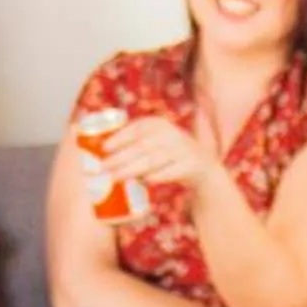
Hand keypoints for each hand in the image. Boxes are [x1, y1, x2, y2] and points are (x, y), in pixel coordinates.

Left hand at [101, 115, 219, 189]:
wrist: (203, 167)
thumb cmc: (169, 156)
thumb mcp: (153, 142)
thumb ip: (133, 145)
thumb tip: (103, 156)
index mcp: (159, 124)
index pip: (137, 128)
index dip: (120, 137)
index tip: (104, 148)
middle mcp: (172, 134)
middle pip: (142, 146)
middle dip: (121, 157)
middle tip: (103, 168)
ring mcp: (184, 149)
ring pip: (155, 159)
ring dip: (133, 169)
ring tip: (116, 177)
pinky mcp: (192, 165)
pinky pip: (174, 171)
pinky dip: (160, 176)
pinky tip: (146, 181)